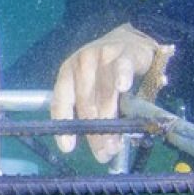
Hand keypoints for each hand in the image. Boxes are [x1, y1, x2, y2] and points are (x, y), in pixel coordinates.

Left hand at [50, 23, 160, 162]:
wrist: (133, 41)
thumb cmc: (109, 72)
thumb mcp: (95, 89)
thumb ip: (96, 112)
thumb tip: (103, 148)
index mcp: (67, 74)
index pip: (60, 101)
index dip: (63, 125)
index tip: (68, 147)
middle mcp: (79, 64)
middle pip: (85, 102)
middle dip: (94, 131)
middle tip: (103, 153)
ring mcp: (100, 56)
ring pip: (104, 92)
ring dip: (110, 118)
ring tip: (116, 142)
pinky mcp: (122, 52)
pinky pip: (121, 67)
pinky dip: (121, 76)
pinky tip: (122, 87)